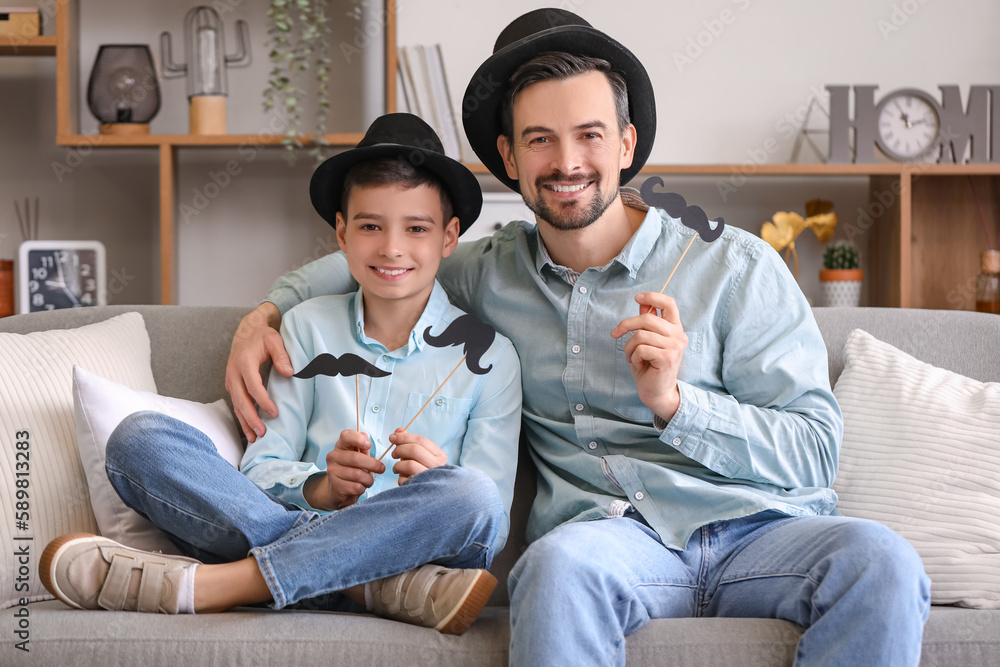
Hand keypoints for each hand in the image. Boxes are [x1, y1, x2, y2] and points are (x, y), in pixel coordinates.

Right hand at [225, 302, 293, 441]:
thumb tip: (289, 373)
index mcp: (244, 362)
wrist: (247, 331)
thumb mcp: (274, 340)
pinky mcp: (232, 385)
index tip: (274, 413)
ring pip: (236, 405)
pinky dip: (241, 417)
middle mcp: (233, 373)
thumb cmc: (262, 336)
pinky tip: (248, 430)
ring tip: (254, 438)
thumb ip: (281, 355)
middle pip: (240, 400)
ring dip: (244, 422)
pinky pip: (236, 404)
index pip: (253, 386)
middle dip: (250, 418)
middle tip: (262, 433)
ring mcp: (231, 380)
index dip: (263, 401)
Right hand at [304, 430, 384, 509]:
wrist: (339, 490)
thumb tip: (365, 435)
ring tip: (368, 480)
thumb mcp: (359, 457)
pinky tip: (361, 487)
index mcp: (340, 446)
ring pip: (357, 475)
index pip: (345, 436)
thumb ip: (363, 448)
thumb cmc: (352, 470)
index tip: (369, 445)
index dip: (358, 439)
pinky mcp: (335, 486)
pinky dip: (363, 488)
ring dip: (368, 479)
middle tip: (381, 469)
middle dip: (373, 464)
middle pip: (355, 458)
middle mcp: (333, 457)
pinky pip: (356, 487)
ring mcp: (332, 471)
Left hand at [387, 428, 446, 484]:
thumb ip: (410, 442)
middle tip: (393, 454)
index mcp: (440, 455)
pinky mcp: (421, 489)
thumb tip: (398, 430)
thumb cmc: (423, 470)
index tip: (392, 437)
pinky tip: (403, 479)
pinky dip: (400, 478)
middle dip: (399, 449)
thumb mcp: (420, 455)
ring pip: (409, 465)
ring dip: (398, 465)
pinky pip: (404, 480)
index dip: (404, 437)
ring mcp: (430, 479)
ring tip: (396, 468)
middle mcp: (438, 466)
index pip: (420, 440)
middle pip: (414, 450)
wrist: (432, 494)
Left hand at [610, 292, 686, 422]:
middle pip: (647, 318)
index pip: (669, 303)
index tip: (637, 298)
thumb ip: (648, 322)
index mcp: (675, 328)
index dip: (653, 296)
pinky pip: (640, 349)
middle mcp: (678, 335)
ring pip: (640, 335)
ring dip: (629, 347)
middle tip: (614, 333)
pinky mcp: (667, 358)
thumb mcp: (648, 341)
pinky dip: (633, 357)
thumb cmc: (650, 366)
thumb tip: (642, 302)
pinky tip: (639, 365)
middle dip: (626, 325)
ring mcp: (674, 347)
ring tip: (631, 357)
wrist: (657, 393)